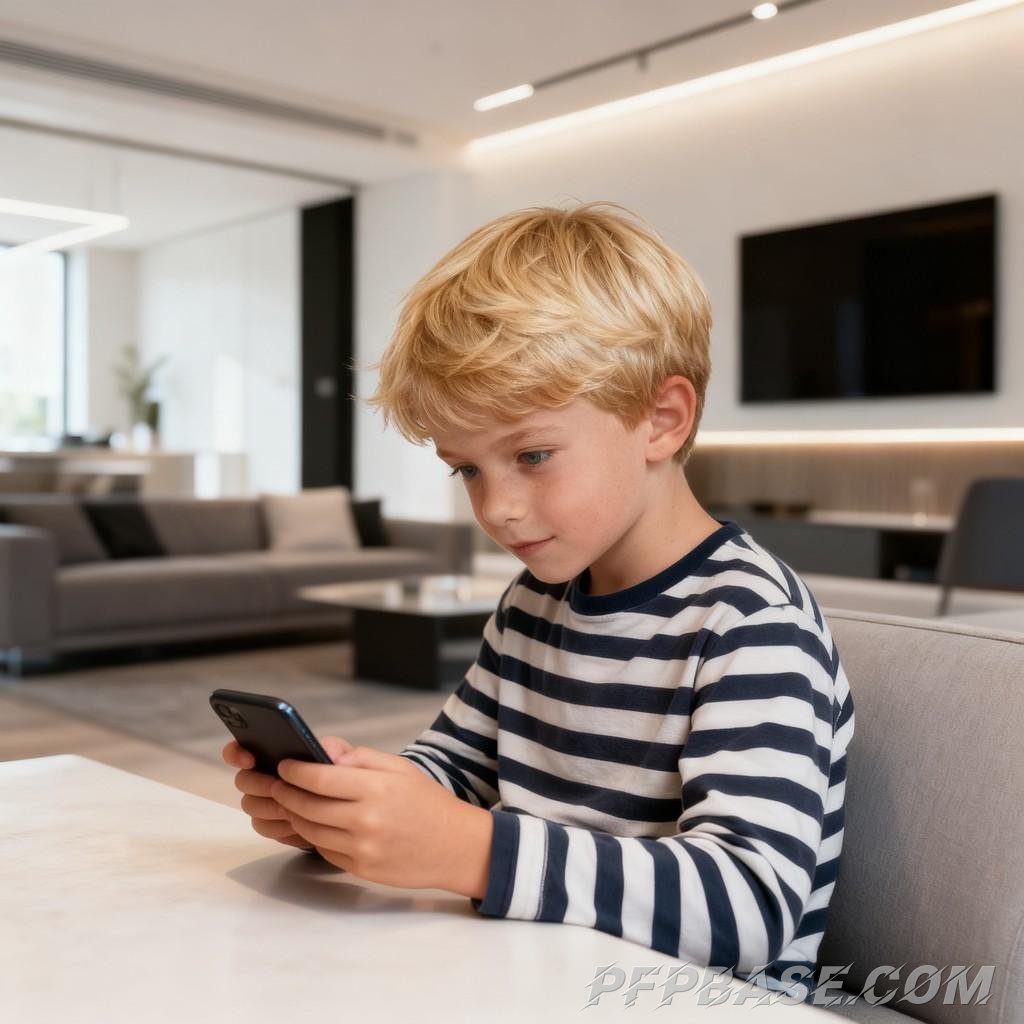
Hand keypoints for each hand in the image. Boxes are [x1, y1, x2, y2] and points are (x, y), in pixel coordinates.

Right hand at [222, 735, 353, 850]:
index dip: (237, 752)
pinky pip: (262, 826)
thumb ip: (338, 749)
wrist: (352, 812)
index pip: (242, 747)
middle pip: (244, 780)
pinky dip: (277, 825)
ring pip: (251, 805)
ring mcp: (266, 801)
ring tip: (291, 807)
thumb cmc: (347, 779)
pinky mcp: (273, 824)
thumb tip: (327, 752)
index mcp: (278, 752)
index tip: (250, 758)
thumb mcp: (350, 758)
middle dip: (259, 783)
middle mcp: (266, 775)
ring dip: (270, 806)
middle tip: (276, 786)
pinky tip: (295, 824)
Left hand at [272, 746, 493, 897]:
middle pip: (307, 806)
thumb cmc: (427, 802)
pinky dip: (314, 836)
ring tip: (290, 803)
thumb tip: (323, 752)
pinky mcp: (360, 870)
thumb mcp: (400, 768)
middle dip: (285, 793)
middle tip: (275, 785)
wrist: (455, 847)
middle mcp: (366, 820)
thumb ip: (359, 757)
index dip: (294, 771)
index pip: (320, 778)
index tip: (283, 765)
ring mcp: (362, 849)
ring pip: (310, 831)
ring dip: (294, 815)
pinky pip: (324, 851)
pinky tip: (313, 824)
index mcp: (376, 788)